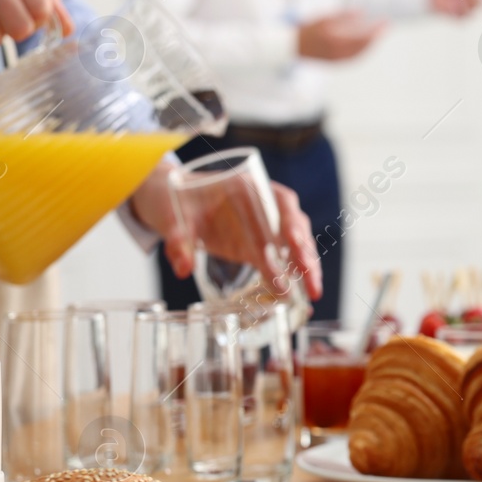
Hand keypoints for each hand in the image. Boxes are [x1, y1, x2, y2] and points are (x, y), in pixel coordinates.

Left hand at [131, 162, 323, 301]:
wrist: (168, 198)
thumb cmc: (172, 198)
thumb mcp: (170, 215)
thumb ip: (177, 239)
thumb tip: (183, 268)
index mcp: (248, 186)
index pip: (279, 203)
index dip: (290, 224)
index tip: (293, 244)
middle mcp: (264, 203)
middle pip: (295, 226)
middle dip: (305, 254)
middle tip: (311, 280)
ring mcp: (264, 224)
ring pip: (296, 243)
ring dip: (307, 267)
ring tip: (313, 293)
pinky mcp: (260, 243)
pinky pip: (283, 258)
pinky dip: (294, 275)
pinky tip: (302, 294)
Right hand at [298, 11, 386, 60]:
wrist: (294, 47)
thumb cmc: (308, 30)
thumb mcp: (324, 19)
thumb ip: (343, 16)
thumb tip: (361, 13)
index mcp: (335, 40)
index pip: (362, 37)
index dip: (375, 31)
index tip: (384, 23)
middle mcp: (338, 52)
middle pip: (364, 46)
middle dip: (376, 37)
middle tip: (385, 27)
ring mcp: (337, 59)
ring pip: (360, 53)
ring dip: (371, 44)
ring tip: (378, 34)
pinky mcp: (336, 62)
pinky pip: (354, 57)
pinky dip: (362, 50)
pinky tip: (366, 44)